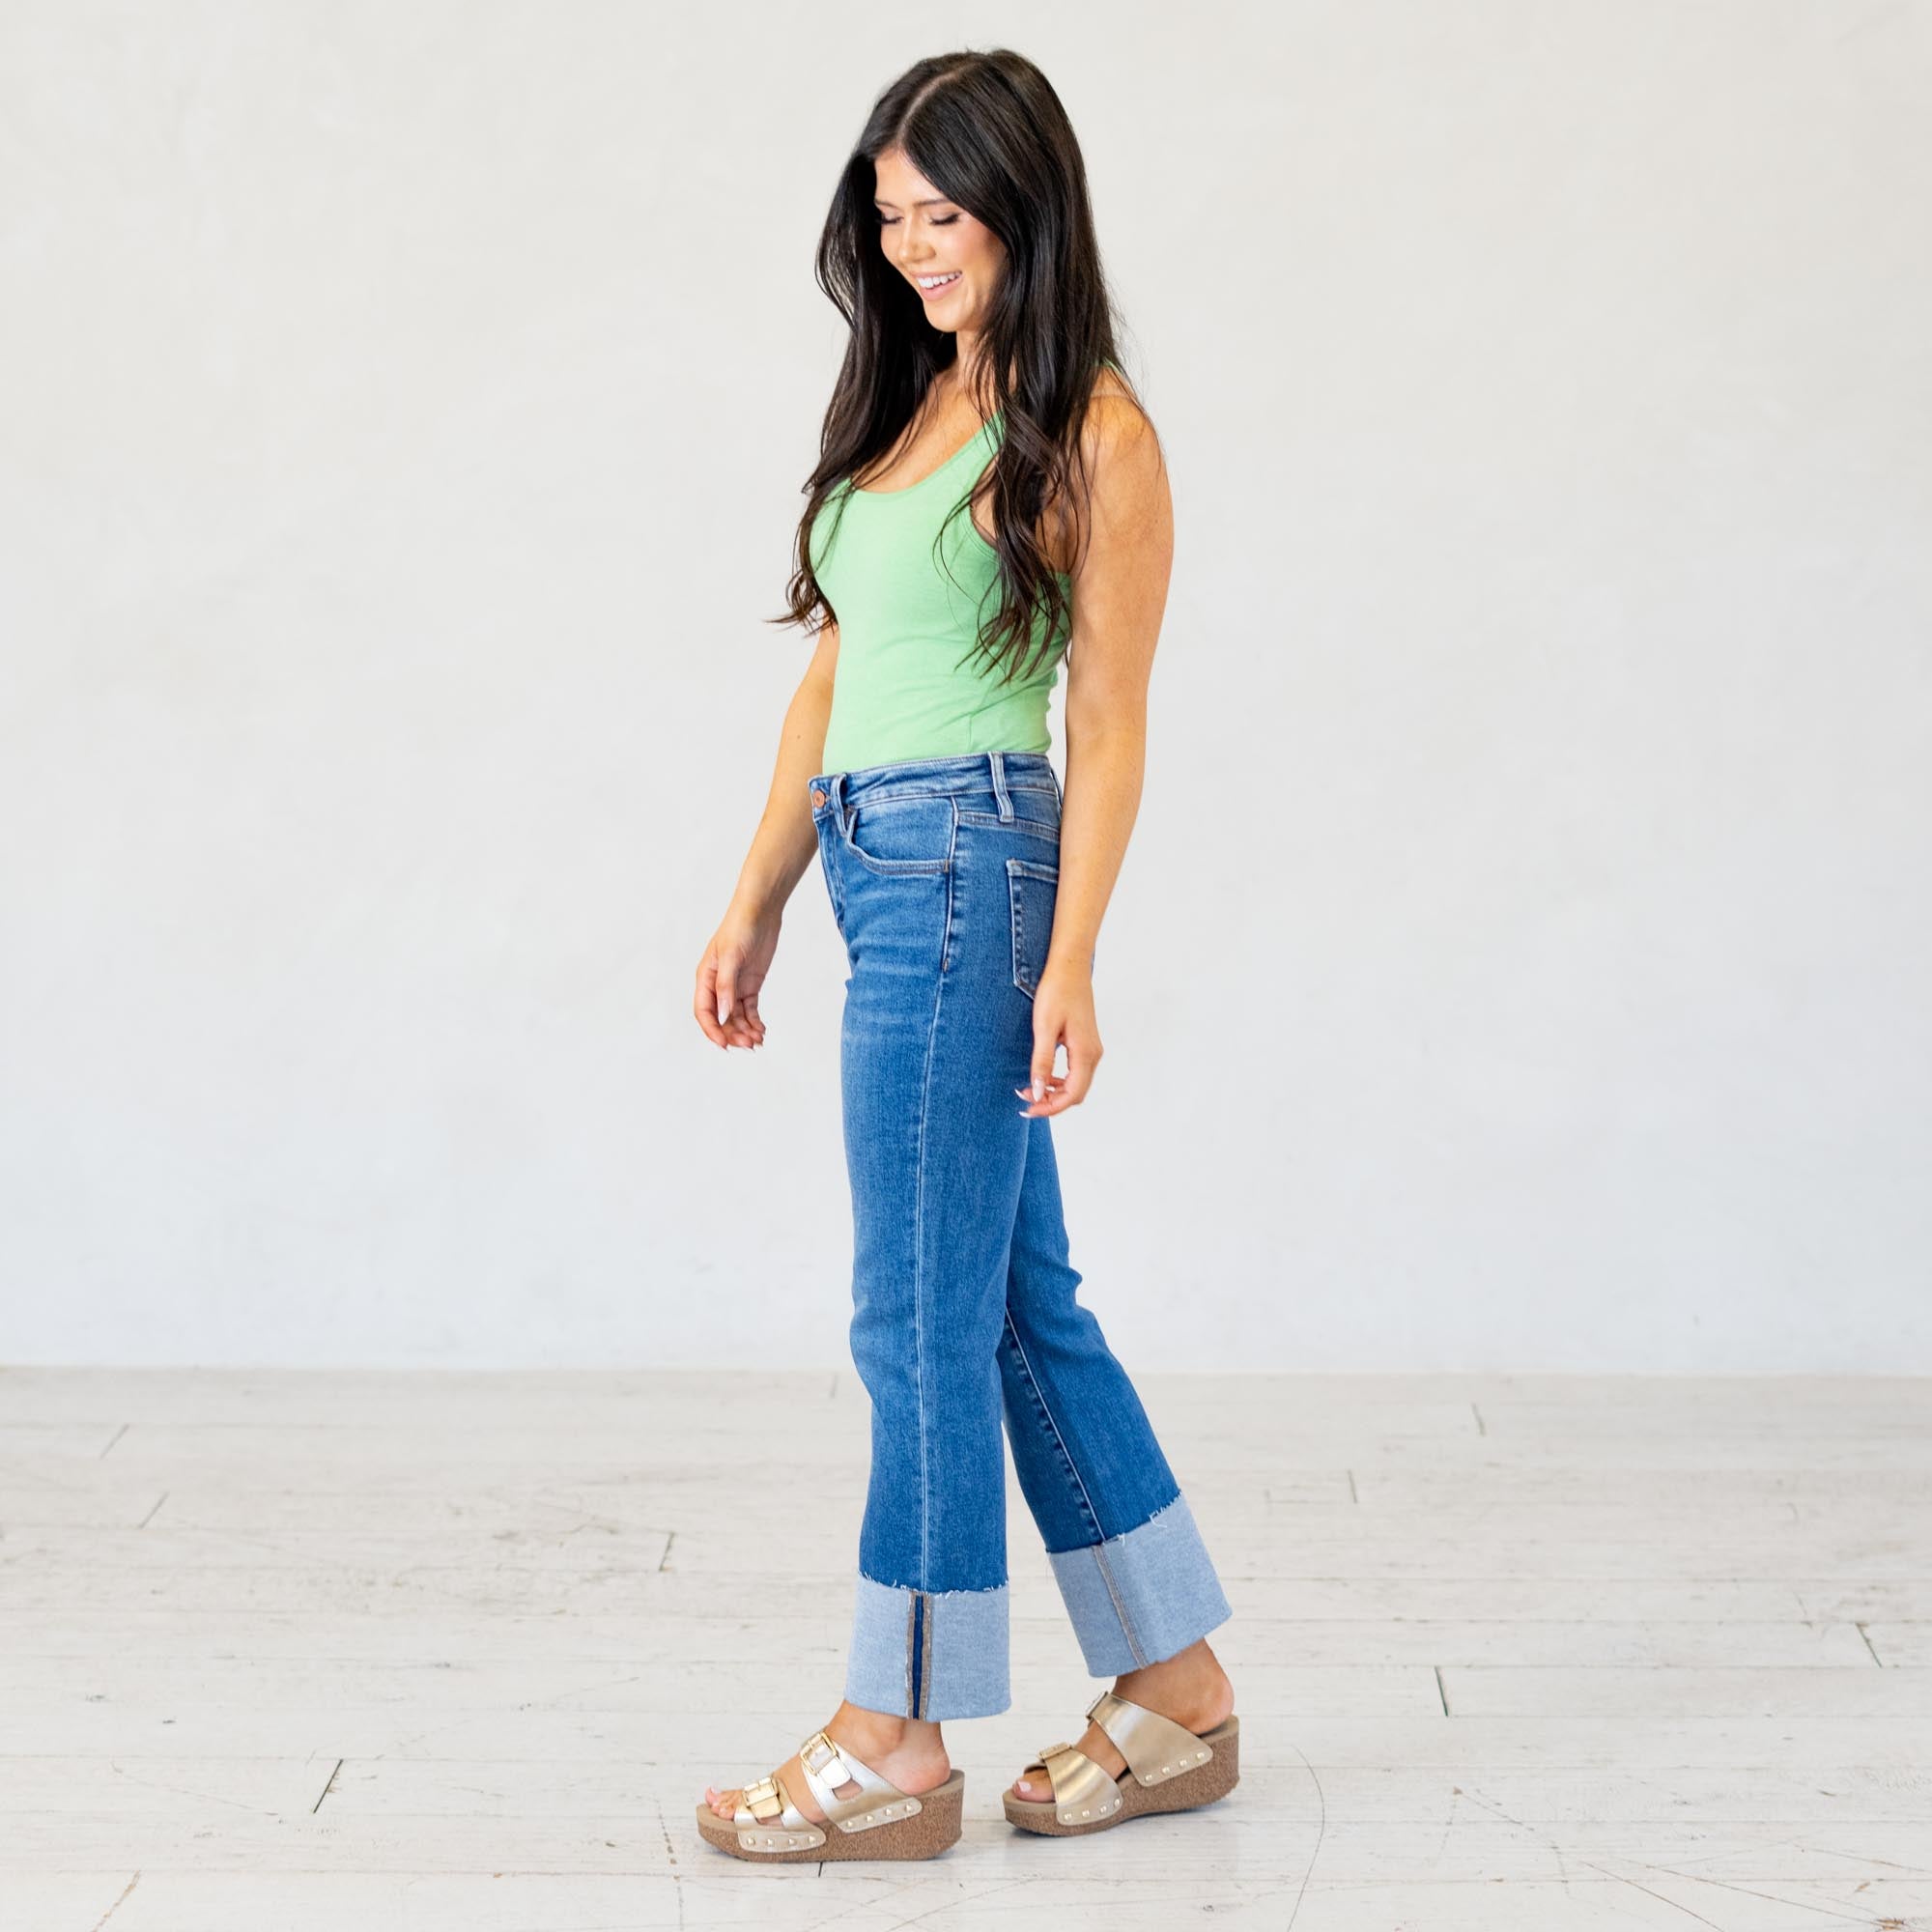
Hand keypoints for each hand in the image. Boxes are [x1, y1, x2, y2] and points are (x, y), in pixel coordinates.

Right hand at [695, 897, 778, 1050]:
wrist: (761, 913)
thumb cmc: (739, 928)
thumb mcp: (730, 957)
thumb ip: (726, 987)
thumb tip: (723, 1015)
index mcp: (705, 978)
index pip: (704, 1011)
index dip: (712, 1030)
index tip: (724, 1045)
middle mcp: (717, 985)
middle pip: (721, 1018)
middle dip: (733, 1033)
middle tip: (748, 1044)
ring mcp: (734, 986)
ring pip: (736, 1017)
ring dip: (745, 1030)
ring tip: (758, 1040)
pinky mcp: (750, 985)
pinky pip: (749, 1010)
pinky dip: (754, 1021)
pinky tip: (761, 1030)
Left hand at [1015, 961, 1102, 1116]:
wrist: (1070, 968)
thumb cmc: (1057, 992)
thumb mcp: (1044, 1028)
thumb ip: (1041, 1062)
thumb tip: (1037, 1092)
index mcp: (1085, 1053)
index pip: (1072, 1094)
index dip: (1051, 1107)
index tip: (1029, 1108)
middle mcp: (1093, 1054)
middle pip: (1076, 1093)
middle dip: (1051, 1102)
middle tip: (1025, 1101)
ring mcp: (1092, 1049)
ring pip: (1076, 1084)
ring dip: (1054, 1092)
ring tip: (1029, 1089)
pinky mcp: (1086, 1043)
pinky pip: (1075, 1071)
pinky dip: (1059, 1080)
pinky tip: (1042, 1076)